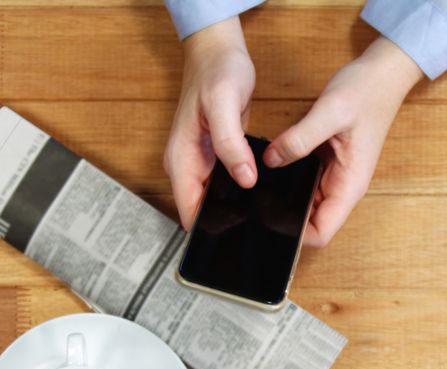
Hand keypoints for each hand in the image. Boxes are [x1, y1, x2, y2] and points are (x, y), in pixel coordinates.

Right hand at [164, 17, 256, 229]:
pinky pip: (227, 183)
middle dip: (228, 223)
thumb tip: (244, 179)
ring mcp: (202, 162)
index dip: (211, 229)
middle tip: (260, 229)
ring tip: (265, 215)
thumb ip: (230, 144)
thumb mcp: (224, 104)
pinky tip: (261, 193)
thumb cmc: (216, 71)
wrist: (217, 51)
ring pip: (217, 199)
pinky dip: (242, 189)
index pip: (190, 212)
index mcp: (181, 160)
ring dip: (236, 207)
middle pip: (203, 210)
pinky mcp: (217, 156)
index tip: (237, 239)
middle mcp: (188, 165)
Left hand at [264, 37, 423, 246]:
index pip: (321, 233)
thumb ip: (300, 139)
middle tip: (253, 203)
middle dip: (284, 218)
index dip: (295, 234)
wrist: (383, 73)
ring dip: (284, 200)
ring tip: (257, 187)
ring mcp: (335, 176)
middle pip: (310, 222)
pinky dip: (288, 180)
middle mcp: (343, 187)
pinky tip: (270, 169)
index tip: (267, 219)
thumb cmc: (366, 92)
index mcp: (349, 185)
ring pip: (305, 204)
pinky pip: (305, 182)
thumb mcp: (330, 112)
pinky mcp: (328, 163)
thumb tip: (272, 161)